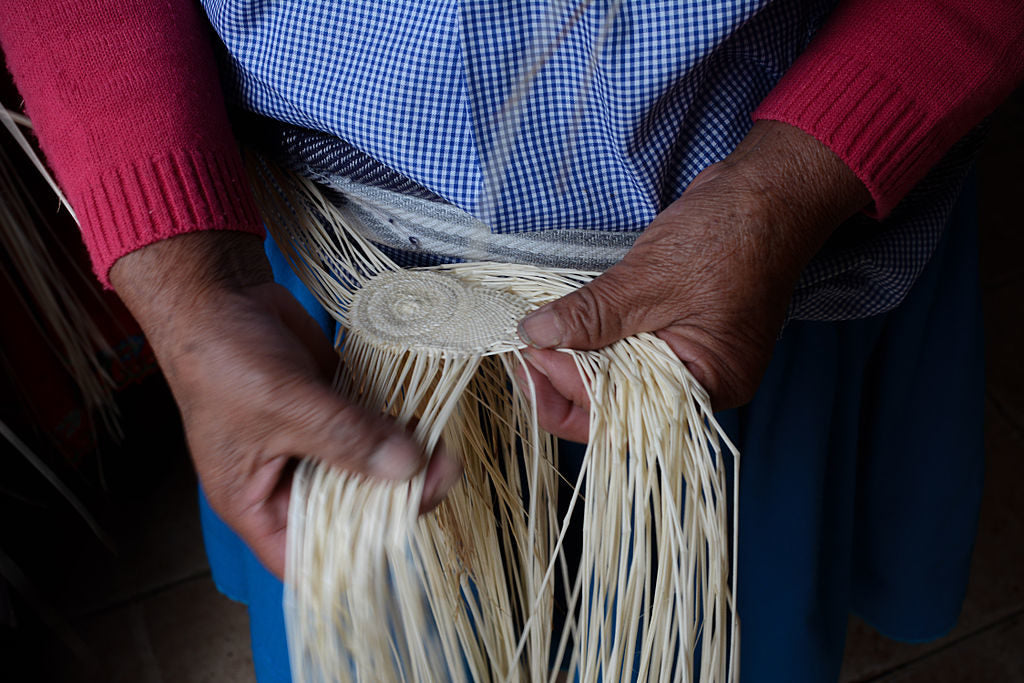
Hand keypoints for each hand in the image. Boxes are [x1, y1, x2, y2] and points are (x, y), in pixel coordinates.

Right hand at [111, 231, 462, 577]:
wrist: (219, 293)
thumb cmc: (222, 357)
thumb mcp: (283, 404)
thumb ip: (345, 438)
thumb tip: (407, 467)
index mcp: (255, 502)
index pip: (304, 556)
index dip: (351, 556)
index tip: (401, 531)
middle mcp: (287, 480)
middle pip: (349, 512)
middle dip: (394, 498)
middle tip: (441, 474)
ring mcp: (313, 443)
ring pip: (367, 469)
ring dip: (404, 462)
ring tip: (445, 448)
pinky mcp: (333, 409)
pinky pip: (372, 430)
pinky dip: (398, 428)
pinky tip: (429, 421)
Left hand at [517, 121, 869, 442]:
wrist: (768, 193)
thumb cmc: (727, 237)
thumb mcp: (649, 280)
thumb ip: (591, 315)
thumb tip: (536, 334)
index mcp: (705, 385)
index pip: (618, 416)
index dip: (565, 389)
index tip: (528, 351)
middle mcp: (698, 383)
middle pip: (613, 404)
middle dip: (563, 376)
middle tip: (520, 343)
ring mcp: (688, 356)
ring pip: (615, 377)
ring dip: (573, 357)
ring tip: (534, 333)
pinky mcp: (677, 331)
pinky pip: (627, 350)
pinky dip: (594, 339)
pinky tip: (563, 324)